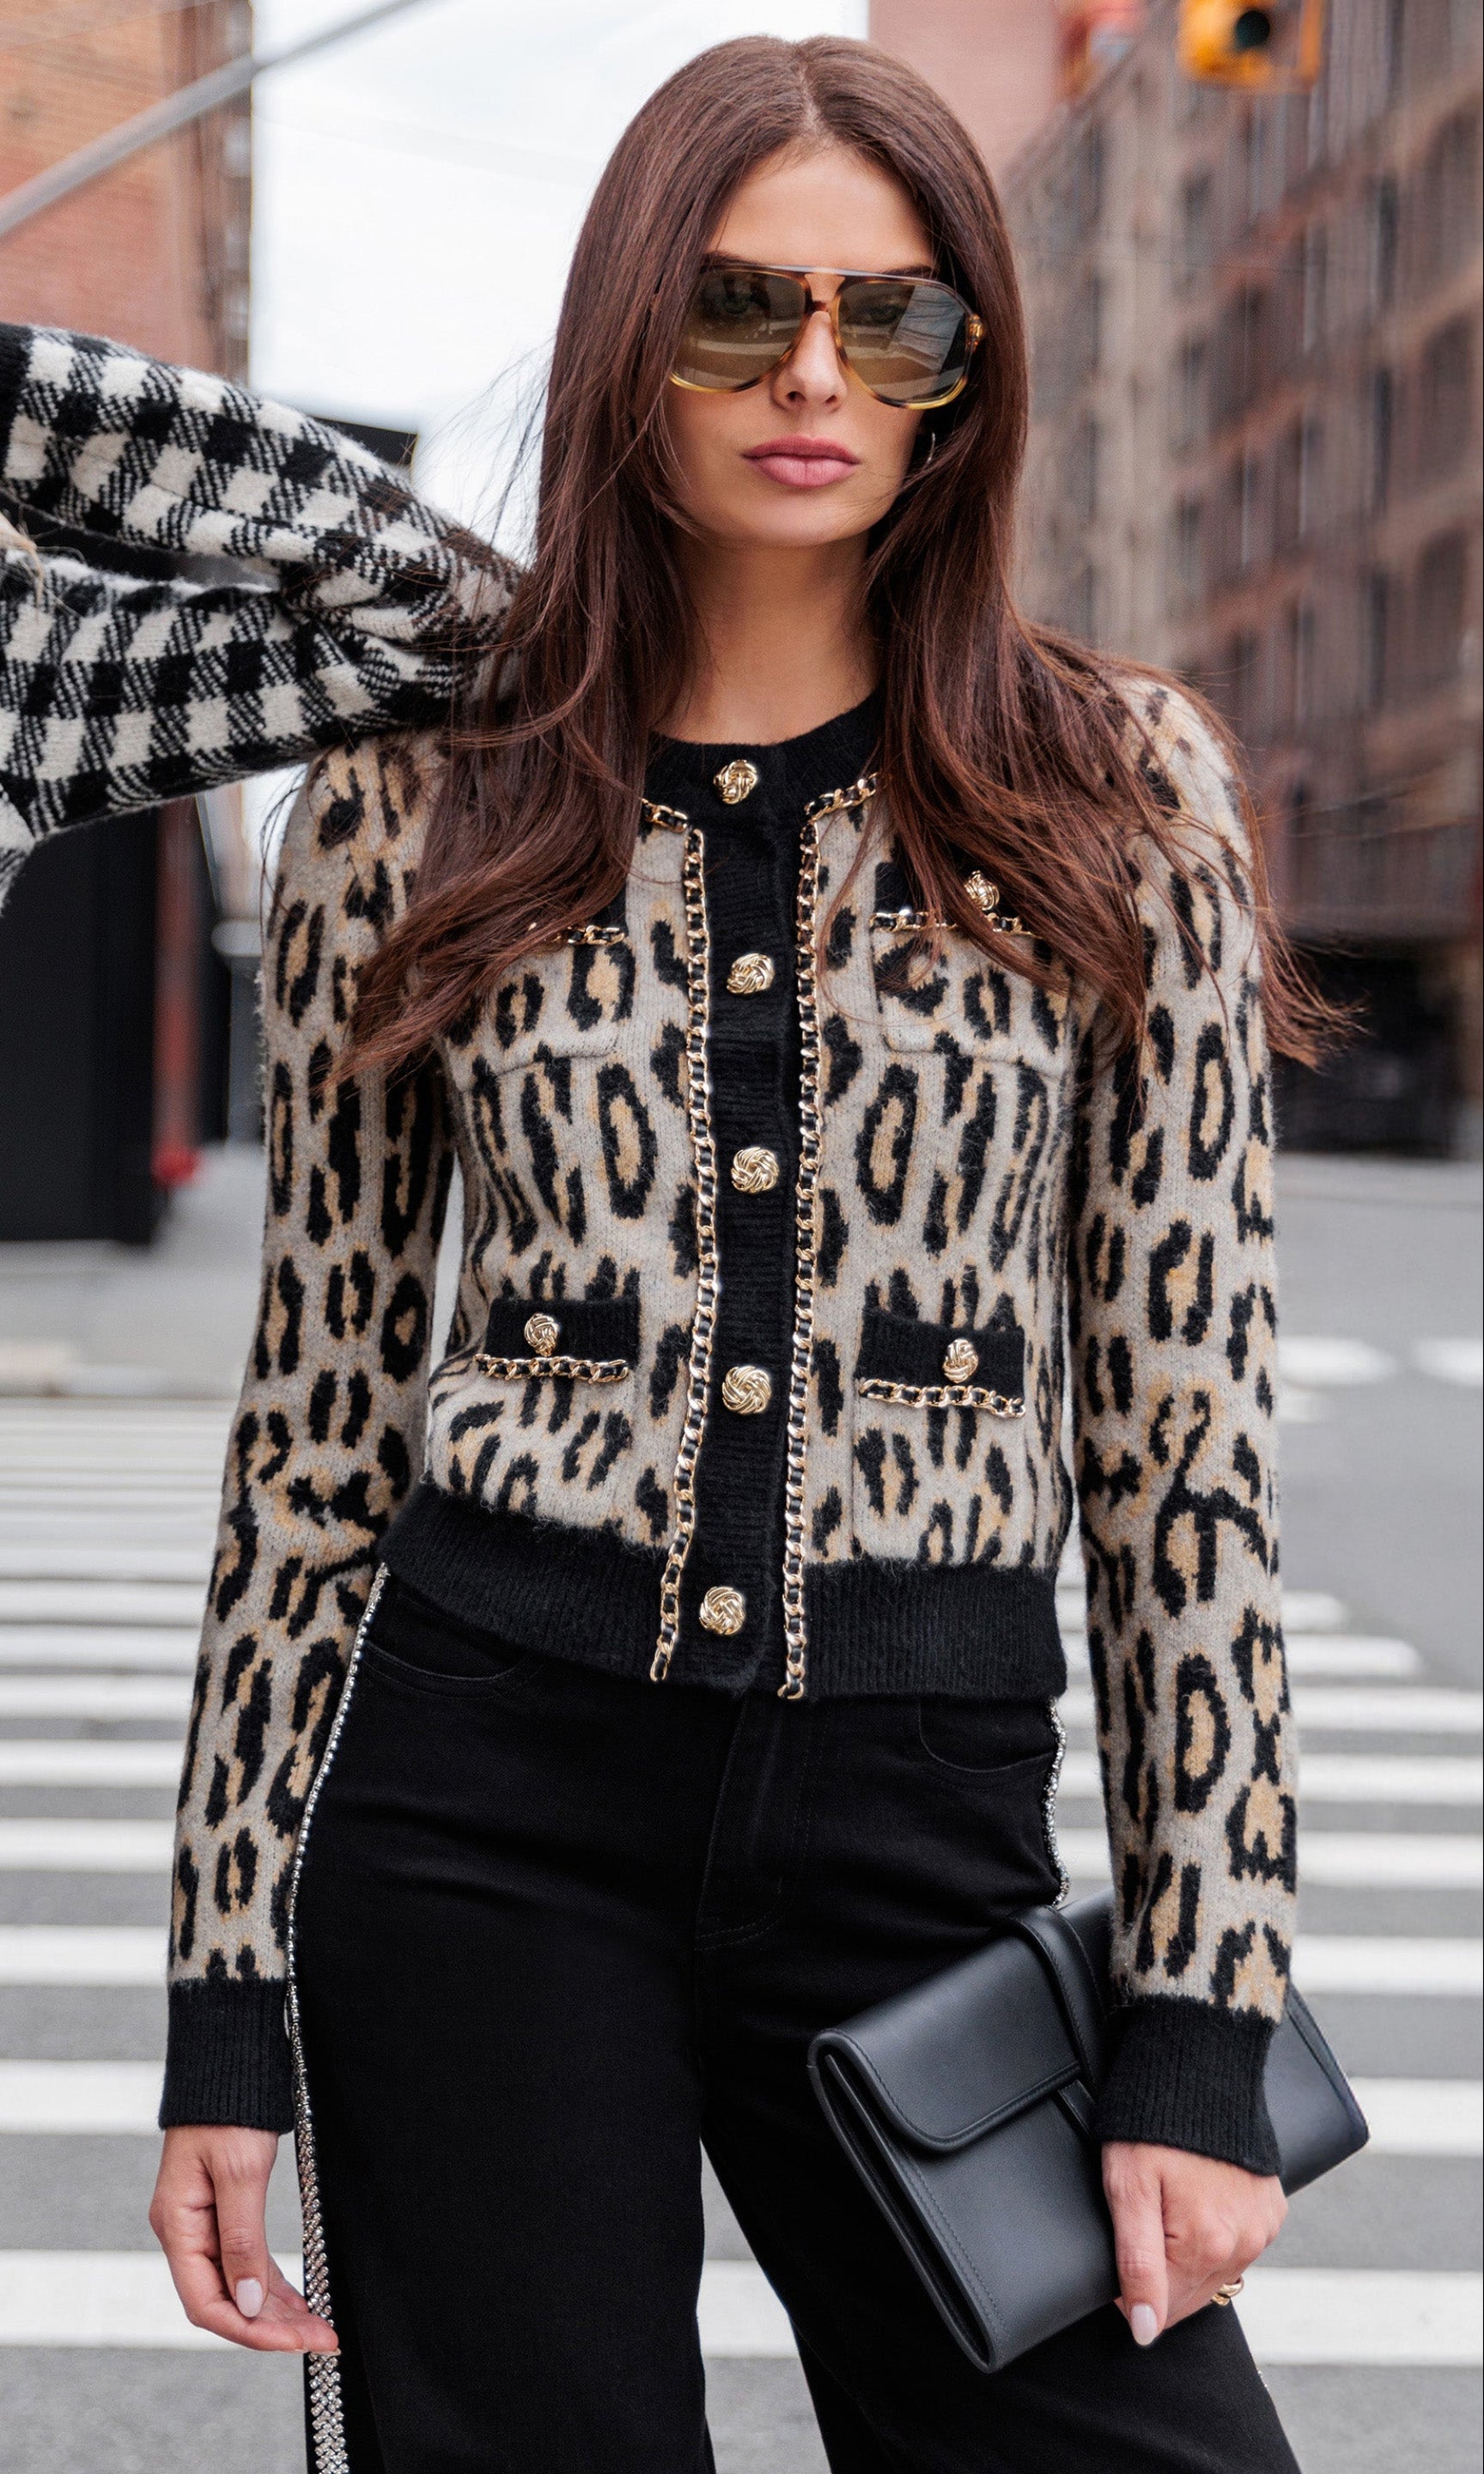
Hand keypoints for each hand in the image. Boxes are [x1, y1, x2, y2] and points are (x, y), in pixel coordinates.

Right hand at [149, 2125, 337, 2352]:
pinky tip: (298, 2301)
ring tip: (318, 2328)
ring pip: (238, 2286)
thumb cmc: (229, 2109)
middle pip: (226, 2301)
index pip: (207, 2304)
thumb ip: (241, 2241)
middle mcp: (186, 2233)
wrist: (227, 2062)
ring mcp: (203, 2225)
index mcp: (178, 2227)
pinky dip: (272, 2285)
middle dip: (273, 2326)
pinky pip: (245, 2263)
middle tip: (323, 2338)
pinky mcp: (222, 2213)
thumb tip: (249, 2306)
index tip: (295, 2341)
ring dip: (277, 2310)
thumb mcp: (240, 2173)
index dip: (250, 2330)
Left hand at [1102, 2140, 1285, 2344]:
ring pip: (1214, 2271)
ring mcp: (1263, 2227)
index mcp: (1207, 2245)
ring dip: (1190, 2255)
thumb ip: (1137, 2266)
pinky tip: (1198, 2200)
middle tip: (1144, 2216)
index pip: (1163, 2309)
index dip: (1131, 2288)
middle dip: (1162, 2272)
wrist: (1199, 2064)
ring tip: (1171, 2202)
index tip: (1120, 2245)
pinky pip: (1238, 2245)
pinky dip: (1216, 2235)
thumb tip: (1145, 2330)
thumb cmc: (1152, 2123)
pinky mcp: (1272, 2209)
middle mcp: (1244, 2244)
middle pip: (1191, 2294)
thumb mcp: (1127, 2190)